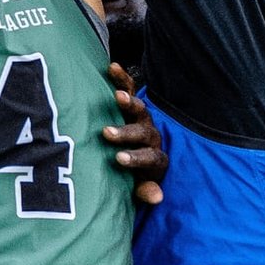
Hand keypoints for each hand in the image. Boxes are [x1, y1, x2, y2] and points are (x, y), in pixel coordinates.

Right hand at [104, 63, 163, 206]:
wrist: (133, 157)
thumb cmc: (133, 177)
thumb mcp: (138, 187)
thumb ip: (144, 191)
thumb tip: (156, 197)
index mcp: (155, 158)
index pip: (150, 158)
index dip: (136, 159)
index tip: (118, 160)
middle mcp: (151, 136)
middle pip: (143, 132)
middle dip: (126, 133)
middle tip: (107, 133)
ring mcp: (142, 119)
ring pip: (139, 108)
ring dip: (129, 101)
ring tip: (117, 95)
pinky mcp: (132, 106)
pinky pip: (130, 88)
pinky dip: (122, 78)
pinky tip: (111, 67)